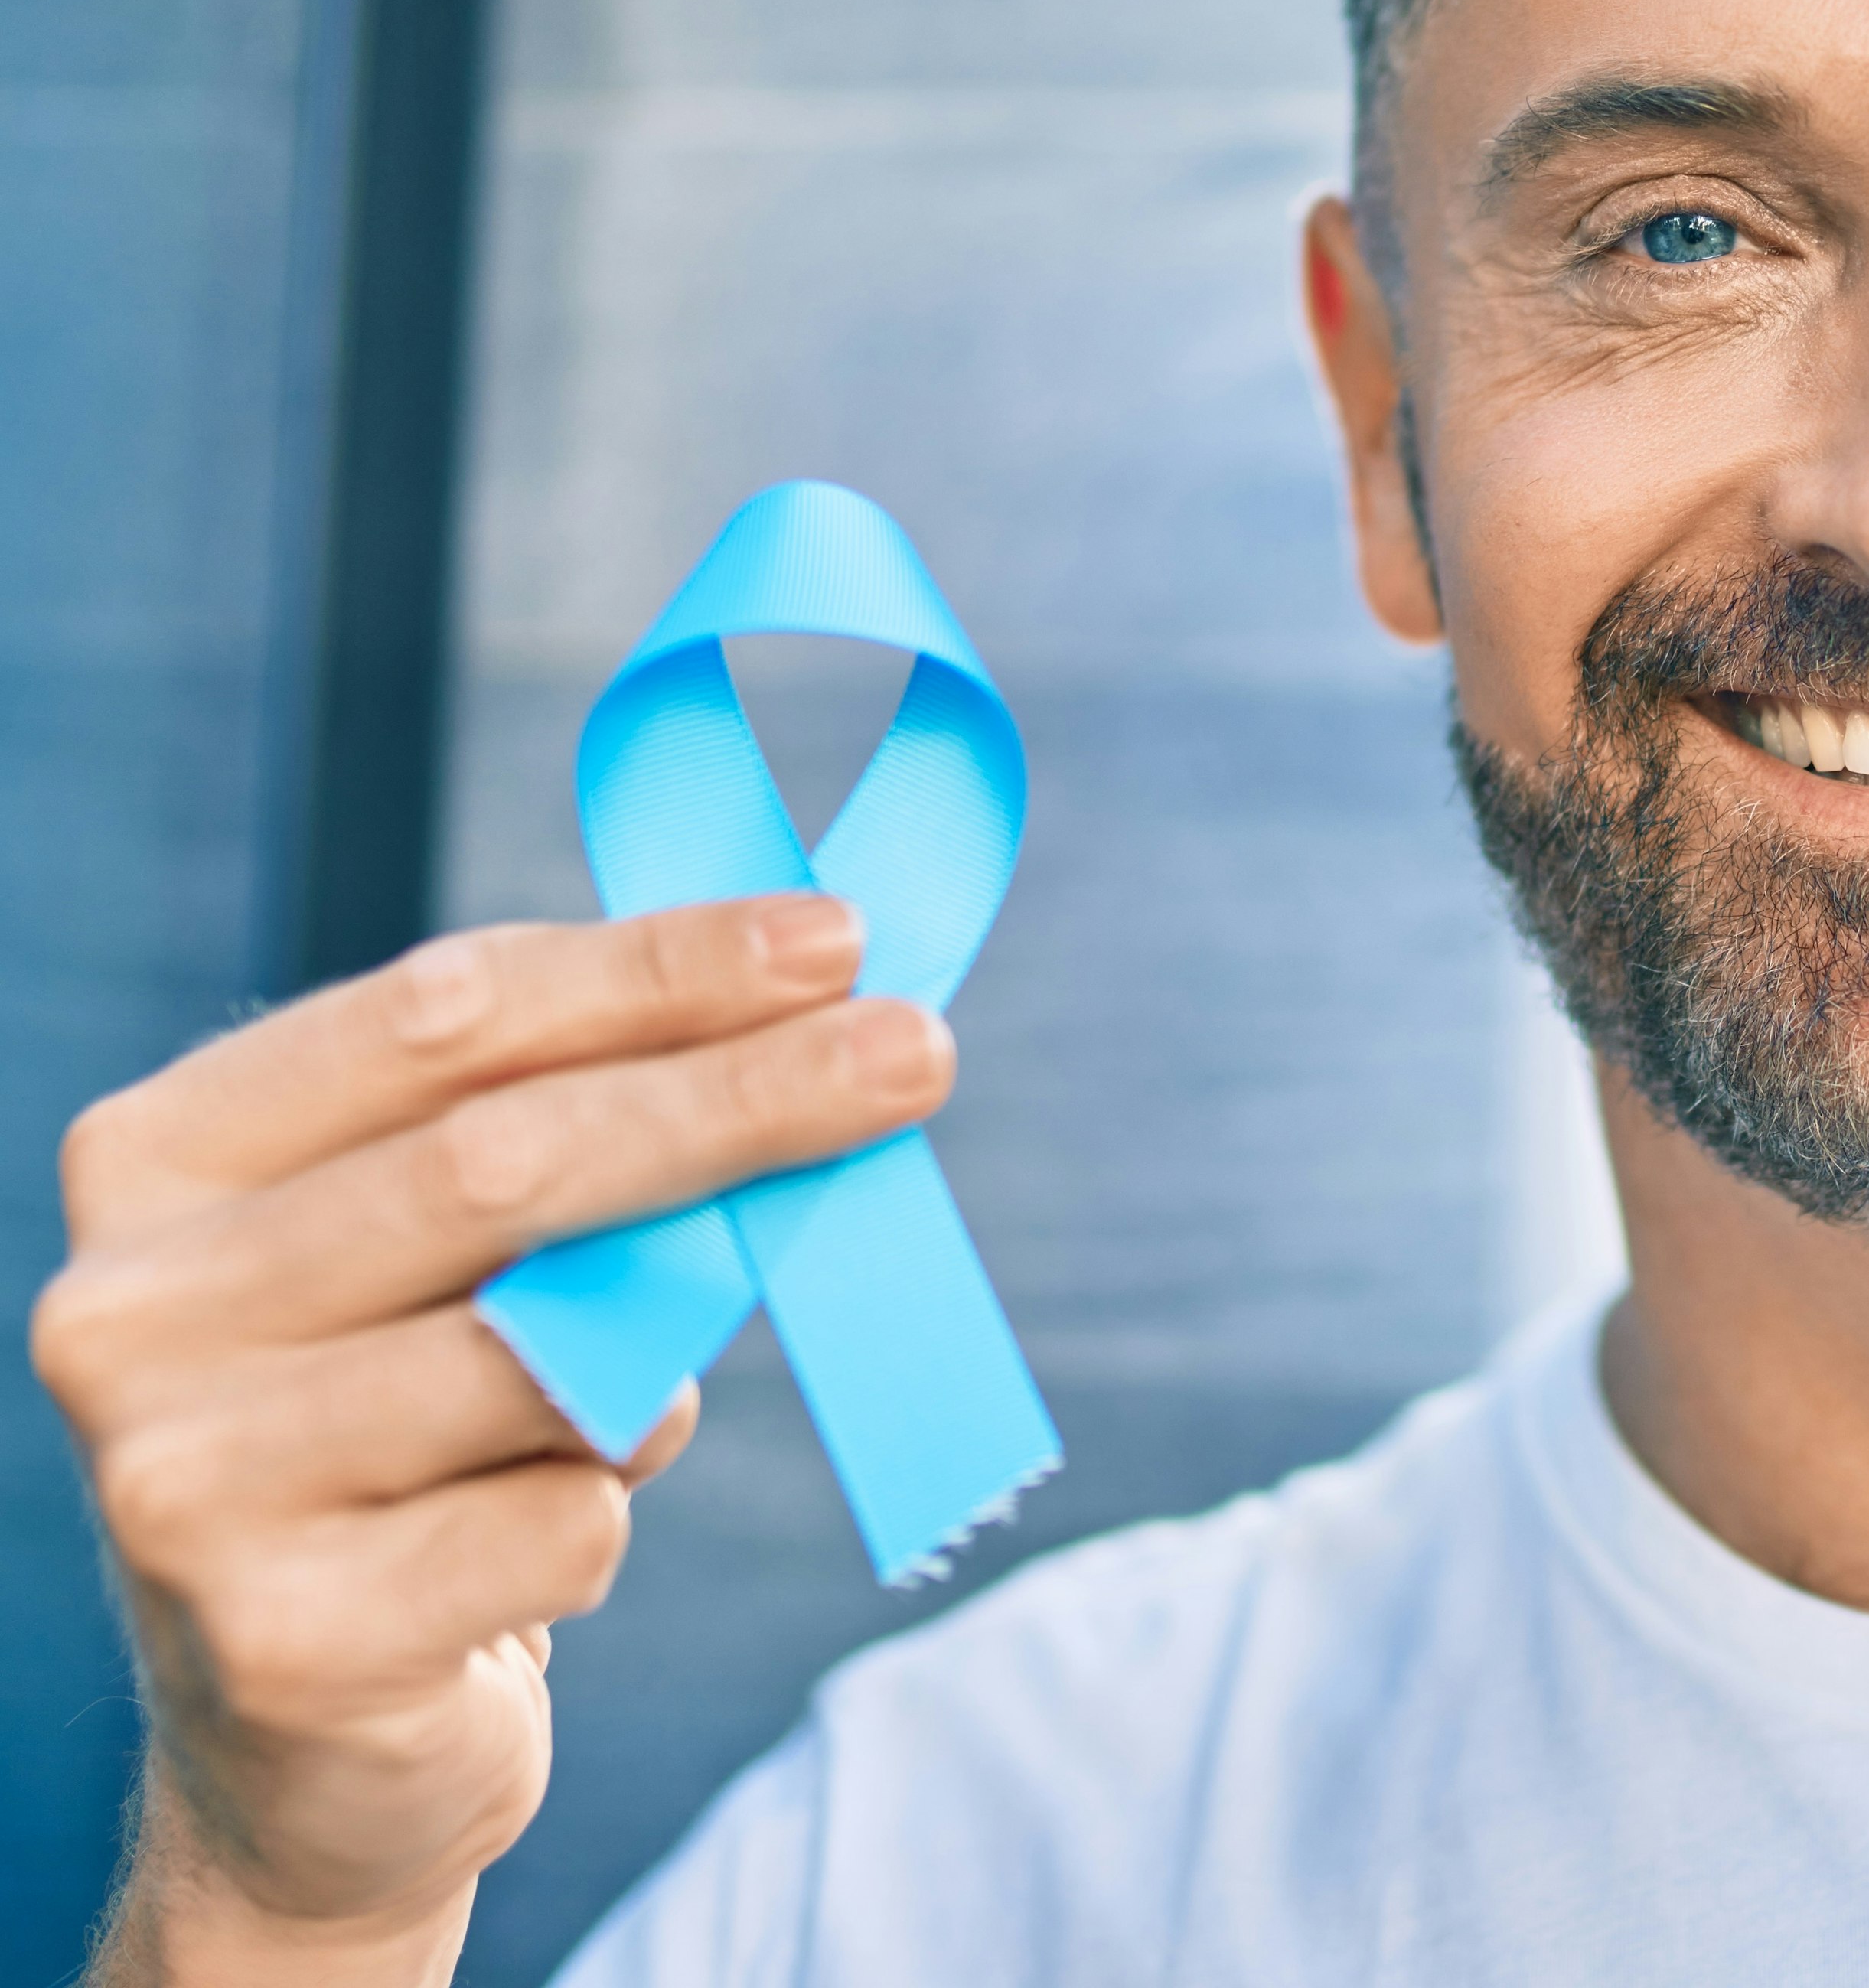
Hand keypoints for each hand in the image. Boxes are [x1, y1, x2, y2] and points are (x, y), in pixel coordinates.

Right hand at [30, 896, 946, 1983]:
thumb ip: (579, 1130)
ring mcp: (184, 1485)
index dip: (660, 966)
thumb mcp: (457, 1252)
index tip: (840, 937)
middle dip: (743, 1093)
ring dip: (673, 1350)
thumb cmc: (417, 1429)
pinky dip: (611, 1510)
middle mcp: (127, 1309)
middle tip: (920, 1051)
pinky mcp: (285, 1646)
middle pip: (506, 1159)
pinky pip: (566, 1523)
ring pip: (551, 1353)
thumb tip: (820, 1014)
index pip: (448, 1012)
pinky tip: (543, 1540)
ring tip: (652, 1391)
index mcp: (162, 1158)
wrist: (309, 1750)